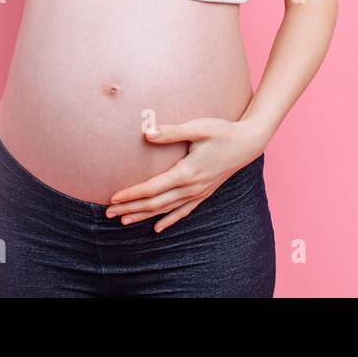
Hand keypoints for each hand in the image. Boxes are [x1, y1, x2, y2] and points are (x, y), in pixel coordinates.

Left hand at [104, 116, 269, 232]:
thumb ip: (172, 132)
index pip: (152, 188)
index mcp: (187, 173)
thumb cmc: (223, 132)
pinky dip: (169, 220)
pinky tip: (158, 228)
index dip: (131, 194)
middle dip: (130, 208)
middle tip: (108, 213)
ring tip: (124, 221)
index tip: (113, 198)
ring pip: (166, 210)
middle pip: (155, 203)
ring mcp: (199, 193)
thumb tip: (147, 133)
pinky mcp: (204, 193)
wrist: (248, 143)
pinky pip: (183, 211)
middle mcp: (191, 188)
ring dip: (144, 215)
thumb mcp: (198, 128)